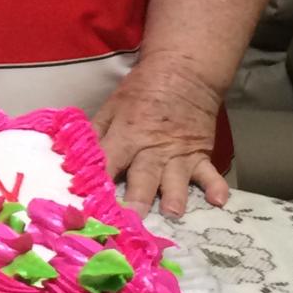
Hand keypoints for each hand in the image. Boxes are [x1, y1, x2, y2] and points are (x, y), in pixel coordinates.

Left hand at [93, 56, 229, 217]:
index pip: (108, 162)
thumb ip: (97, 133)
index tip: (89, 208)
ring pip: (175, 180)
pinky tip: (218, 201)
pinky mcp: (200, 154)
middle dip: (136, 200)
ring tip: (172, 213)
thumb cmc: (143, 89)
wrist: (183, 70)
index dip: (97, 184)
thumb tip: (74, 158)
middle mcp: (152, 148)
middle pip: (142, 177)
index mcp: (127, 135)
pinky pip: (210, 173)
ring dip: (174, 197)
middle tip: (130, 222)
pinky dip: (216, 186)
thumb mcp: (113, 106)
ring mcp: (178, 153)